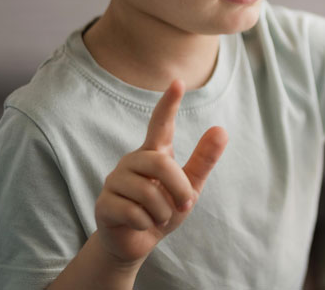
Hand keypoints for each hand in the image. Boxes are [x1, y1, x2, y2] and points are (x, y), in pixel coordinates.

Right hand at [94, 79, 227, 265]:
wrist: (138, 242)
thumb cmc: (164, 209)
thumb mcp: (190, 187)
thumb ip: (203, 160)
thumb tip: (221, 129)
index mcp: (155, 153)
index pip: (161, 124)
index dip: (169, 104)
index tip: (178, 82)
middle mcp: (132, 160)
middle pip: (160, 164)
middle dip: (179, 189)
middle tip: (184, 205)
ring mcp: (114, 180)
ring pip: (147, 191)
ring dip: (162, 211)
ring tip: (159, 216)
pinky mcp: (103, 203)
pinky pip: (134, 212)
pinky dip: (147, 224)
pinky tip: (141, 224)